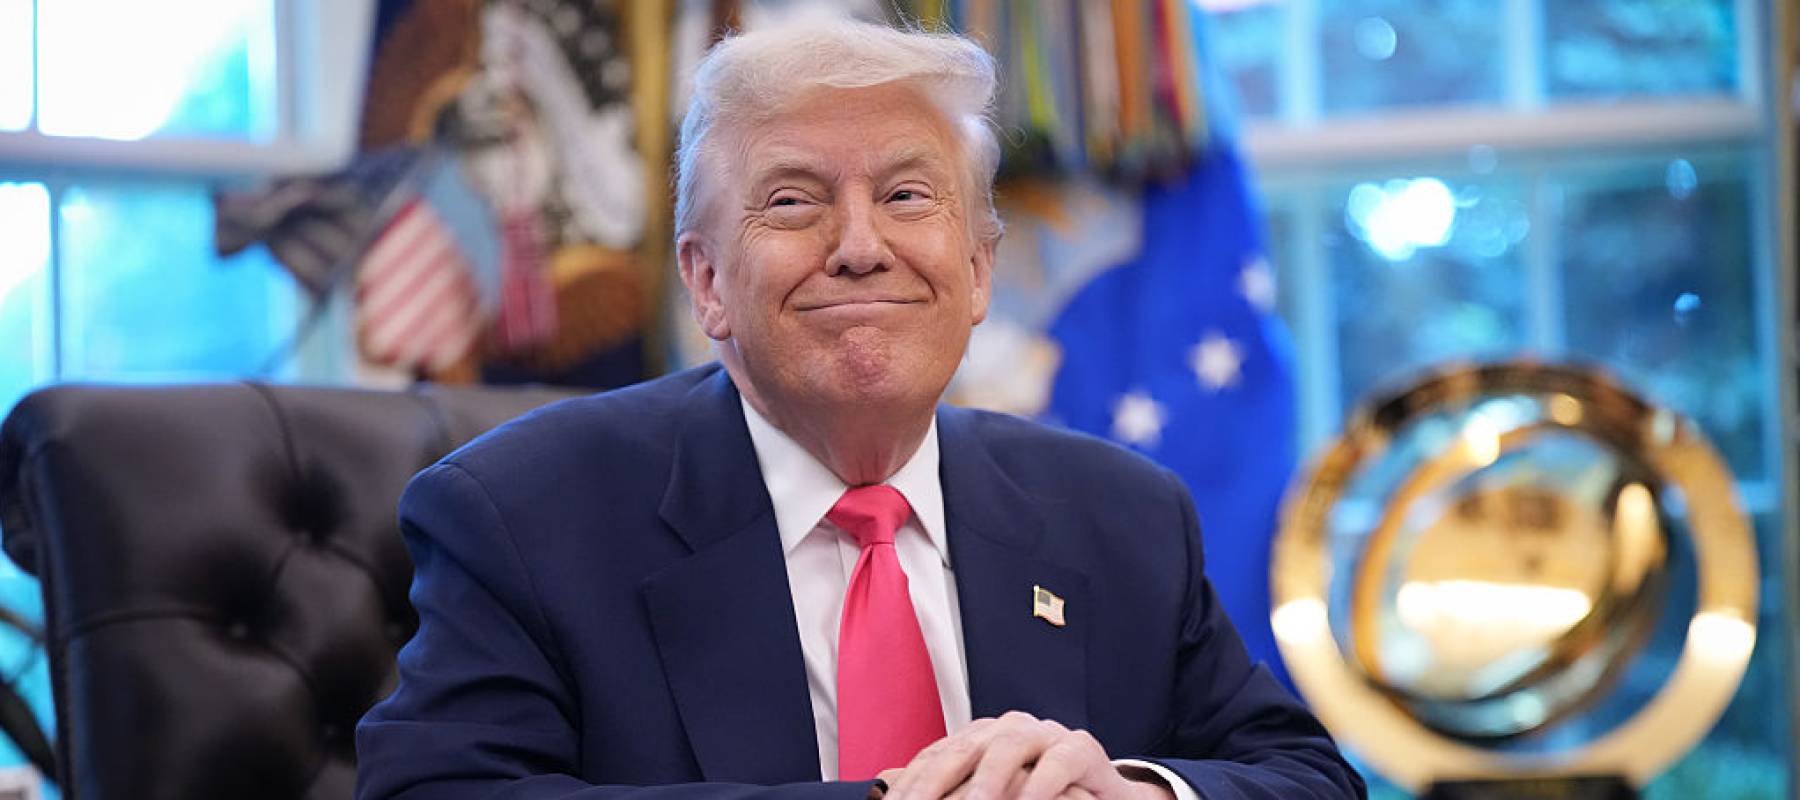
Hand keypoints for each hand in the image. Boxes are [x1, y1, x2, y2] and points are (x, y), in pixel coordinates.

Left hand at [884, 711, 1173, 799]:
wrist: (1105, 797)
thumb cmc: (1039, 796)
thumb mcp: (990, 794)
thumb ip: (946, 788)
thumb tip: (885, 785)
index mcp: (978, 739)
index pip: (934, 758)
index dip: (909, 785)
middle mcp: (1007, 729)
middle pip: (962, 750)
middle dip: (934, 783)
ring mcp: (1045, 734)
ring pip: (1008, 748)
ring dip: (988, 781)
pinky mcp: (1082, 749)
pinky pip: (1060, 762)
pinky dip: (1042, 784)